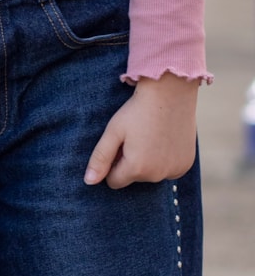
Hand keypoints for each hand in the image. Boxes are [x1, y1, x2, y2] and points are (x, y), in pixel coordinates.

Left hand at [84, 73, 198, 188]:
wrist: (170, 93)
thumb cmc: (137, 111)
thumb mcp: (113, 132)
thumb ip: (100, 159)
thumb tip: (89, 182)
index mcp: (137, 169)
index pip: (114, 181)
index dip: (113, 163)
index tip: (119, 144)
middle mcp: (158, 175)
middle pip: (133, 178)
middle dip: (130, 163)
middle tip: (136, 137)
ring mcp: (175, 171)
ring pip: (150, 175)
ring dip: (147, 162)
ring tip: (151, 137)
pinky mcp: (186, 165)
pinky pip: (168, 170)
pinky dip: (164, 160)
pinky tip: (164, 140)